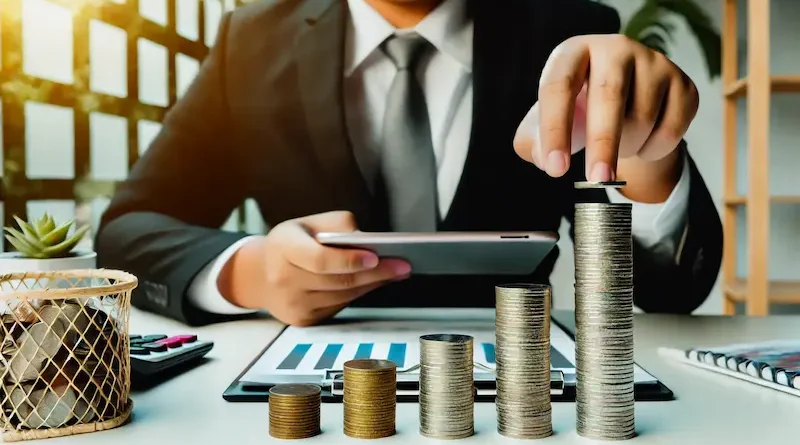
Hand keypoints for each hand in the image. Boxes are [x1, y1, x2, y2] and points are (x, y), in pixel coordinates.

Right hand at [218, 211, 410, 325]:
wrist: (261, 275)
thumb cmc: (293, 242)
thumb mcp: (310, 223)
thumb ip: (338, 226)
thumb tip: (368, 242)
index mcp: (283, 247)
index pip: (320, 259)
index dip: (350, 260)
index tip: (376, 257)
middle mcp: (283, 278)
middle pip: (337, 280)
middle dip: (375, 273)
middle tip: (402, 265)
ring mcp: (292, 303)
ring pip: (342, 296)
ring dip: (372, 284)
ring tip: (396, 271)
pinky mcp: (302, 320)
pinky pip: (339, 306)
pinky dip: (360, 294)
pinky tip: (375, 282)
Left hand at [513, 34, 697, 200]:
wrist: (625, 100)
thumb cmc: (576, 111)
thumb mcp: (545, 122)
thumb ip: (532, 141)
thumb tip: (543, 158)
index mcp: (573, 52)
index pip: (559, 87)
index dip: (556, 129)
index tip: (555, 169)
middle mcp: (615, 48)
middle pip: (609, 95)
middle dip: (603, 143)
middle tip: (596, 179)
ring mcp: (654, 62)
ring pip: (642, 117)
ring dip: (627, 147)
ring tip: (616, 146)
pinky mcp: (683, 83)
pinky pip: (671, 129)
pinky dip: (653, 150)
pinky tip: (642, 143)